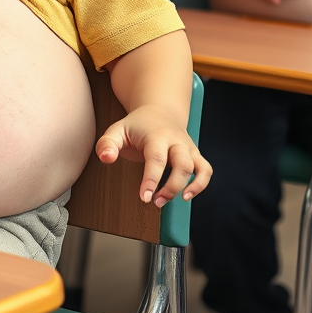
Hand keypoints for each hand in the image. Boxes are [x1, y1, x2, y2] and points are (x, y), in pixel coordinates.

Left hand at [95, 103, 211, 206]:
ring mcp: (187, 147)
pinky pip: (206, 170)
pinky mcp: (195, 154)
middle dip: (171, 187)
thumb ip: (107, 143)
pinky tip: (187, 195)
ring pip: (197, 167)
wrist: (159, 111)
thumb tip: (105, 158)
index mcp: (156, 135)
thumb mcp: (117, 130)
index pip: (156, 159)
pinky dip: (201, 184)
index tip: (145, 197)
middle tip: (155, 202)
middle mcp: (176, 140)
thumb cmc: (138, 125)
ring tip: (167, 200)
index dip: (151, 180)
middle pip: (182, 164)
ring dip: (187, 187)